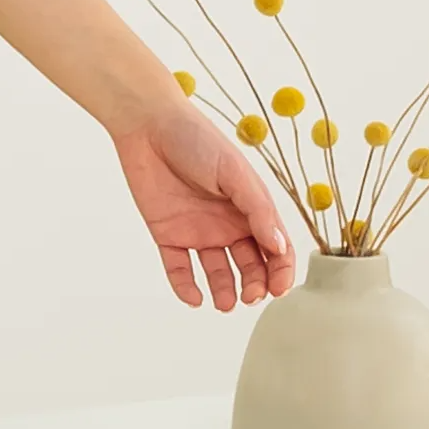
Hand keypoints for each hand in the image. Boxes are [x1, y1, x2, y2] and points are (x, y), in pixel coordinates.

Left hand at [111, 99, 295, 310]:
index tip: (279, 289)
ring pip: (217, 272)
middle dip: (254, 285)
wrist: (148, 125)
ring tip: (225, 304)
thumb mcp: (235, 174)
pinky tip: (195, 298)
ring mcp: (198, 231)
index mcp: (251, 208)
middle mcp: (228, 224)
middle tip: (250, 297)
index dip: (281, 270)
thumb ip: (257, 210)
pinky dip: (186, 286)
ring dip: (224, 291)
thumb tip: (279, 247)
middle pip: (249, 265)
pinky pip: (179, 269)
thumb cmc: (198, 140)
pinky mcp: (168, 235)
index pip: (275, 248)